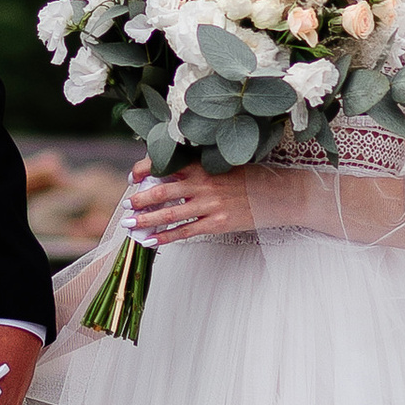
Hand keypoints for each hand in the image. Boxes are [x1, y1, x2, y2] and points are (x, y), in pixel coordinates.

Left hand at [129, 156, 255, 244]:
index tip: (134, 177)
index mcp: (202, 165)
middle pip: (162, 192)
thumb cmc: (249, 178)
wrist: (277, 194)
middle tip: (127, 206)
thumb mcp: (221, 165)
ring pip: (169, 214)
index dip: (145, 170)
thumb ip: (196, 170)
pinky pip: (184, 232)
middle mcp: (203, 184)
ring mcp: (210, 205)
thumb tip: (167, 176)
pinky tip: (150, 240)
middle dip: (140, 200)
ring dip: (146, 220)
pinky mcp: (217, 223)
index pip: (165, 164)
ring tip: (131, 224)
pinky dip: (165, 237)